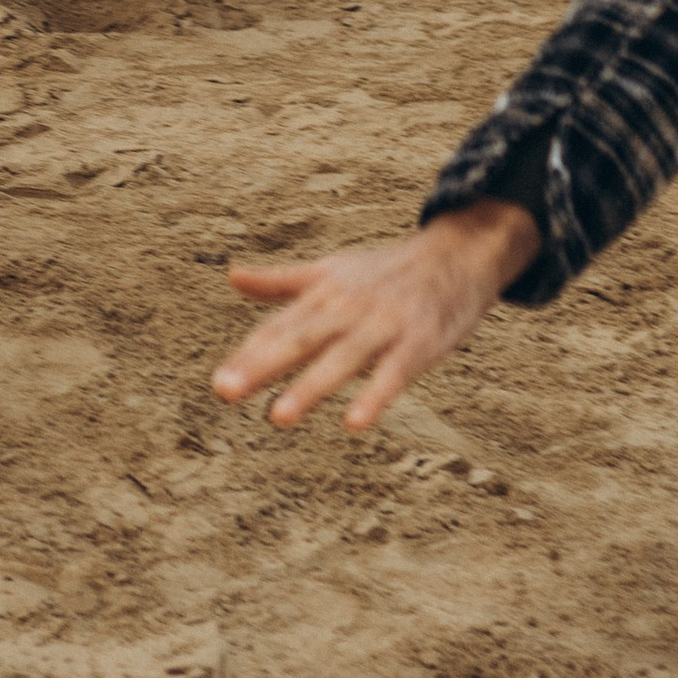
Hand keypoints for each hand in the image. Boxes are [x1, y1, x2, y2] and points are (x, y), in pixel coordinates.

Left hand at [212, 204, 541, 433]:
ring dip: (310, 387)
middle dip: (262, 366)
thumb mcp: (330, 270)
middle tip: (225, 392)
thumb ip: (280, 281)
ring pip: (342, 359)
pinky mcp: (419, 343)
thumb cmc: (386, 271)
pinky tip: (355, 423)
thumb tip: (231, 276)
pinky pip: (394, 374)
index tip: (220, 384)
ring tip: (278, 417)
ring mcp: (383, 325)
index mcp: (324, 293)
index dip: (249, 355)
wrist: (457, 255)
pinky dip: (375, 396)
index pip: (280, 327)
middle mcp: (348, 307)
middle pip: (300, 339)